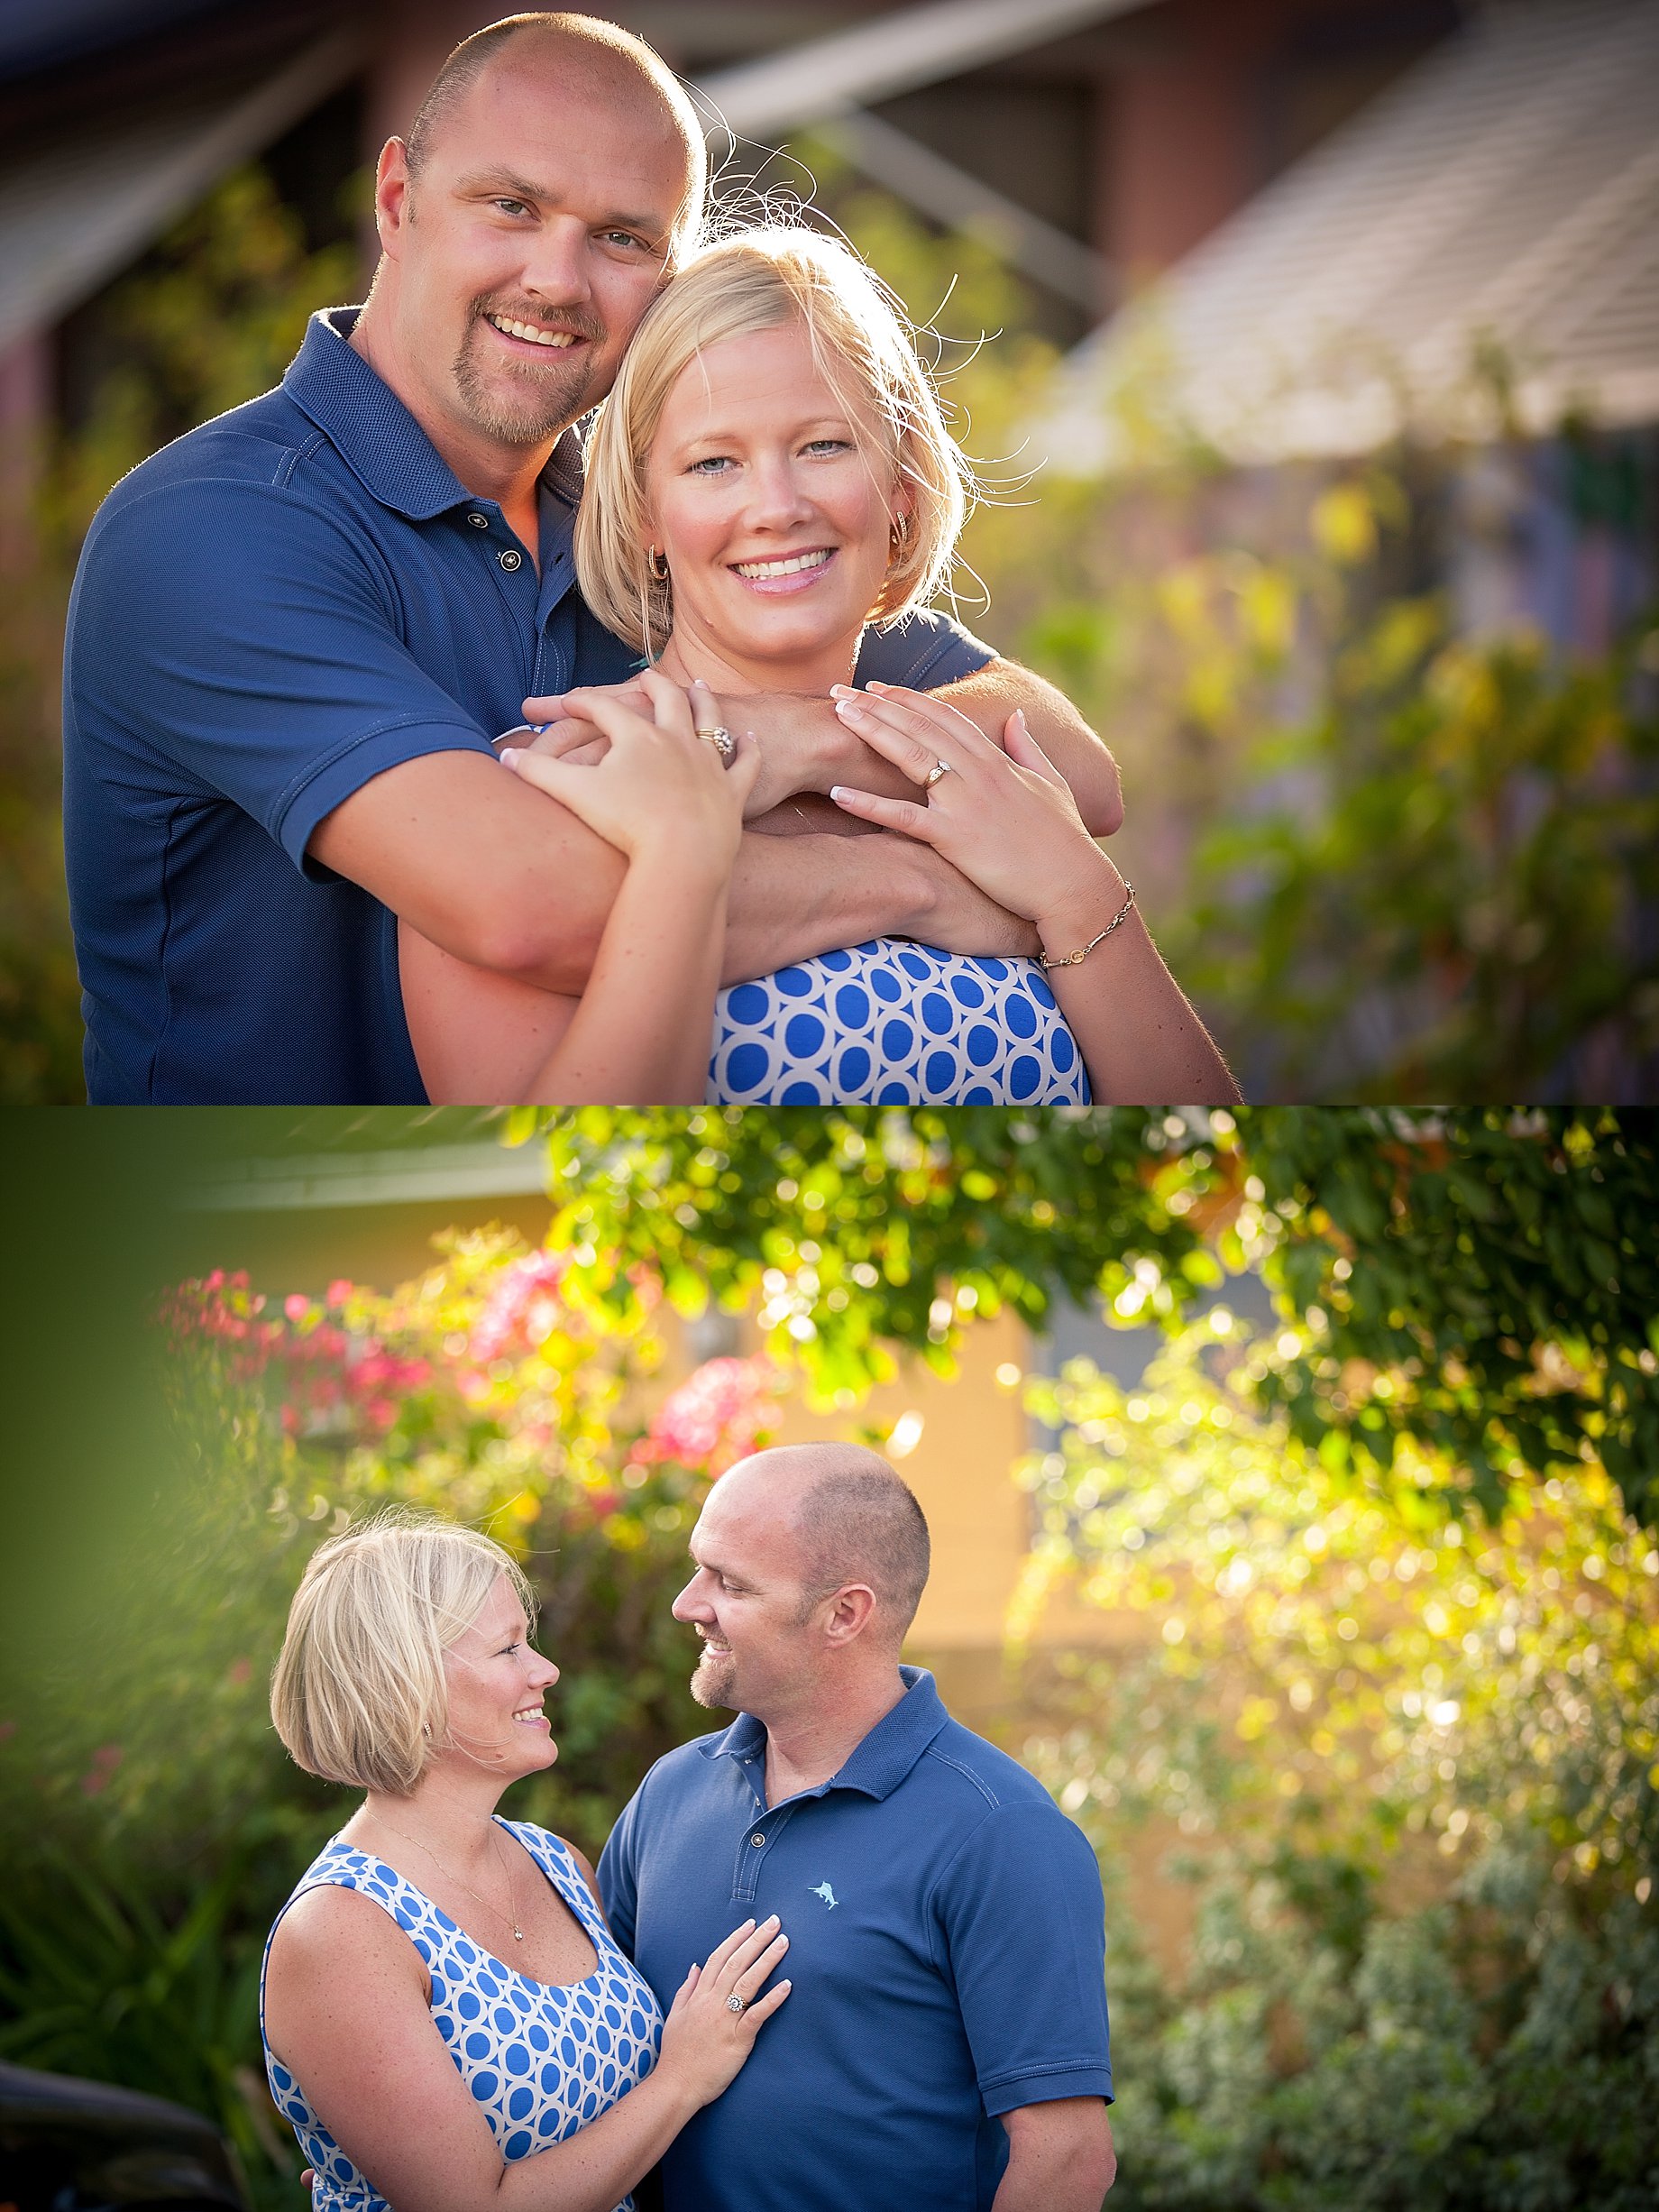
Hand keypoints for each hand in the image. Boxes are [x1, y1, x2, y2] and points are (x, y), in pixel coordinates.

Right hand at [501, 673, 758, 872]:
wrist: (682, 857)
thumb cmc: (626, 826)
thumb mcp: (574, 795)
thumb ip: (538, 774)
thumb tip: (503, 758)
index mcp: (638, 735)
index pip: (604, 707)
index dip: (580, 702)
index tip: (565, 701)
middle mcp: (678, 738)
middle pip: (665, 698)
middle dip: (652, 684)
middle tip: (646, 676)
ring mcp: (710, 762)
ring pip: (710, 720)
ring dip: (704, 701)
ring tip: (700, 688)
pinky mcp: (733, 791)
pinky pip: (744, 763)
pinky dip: (747, 750)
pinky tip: (750, 739)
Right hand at [654, 1913, 791, 2107]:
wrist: (675, 2086)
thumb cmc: (676, 2054)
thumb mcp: (675, 2016)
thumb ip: (686, 1990)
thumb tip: (694, 1967)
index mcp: (699, 1996)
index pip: (718, 1959)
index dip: (736, 1939)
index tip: (751, 1924)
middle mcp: (712, 2002)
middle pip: (736, 1963)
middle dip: (756, 1940)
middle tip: (774, 1922)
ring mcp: (725, 2019)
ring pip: (748, 1982)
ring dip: (767, 1960)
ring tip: (783, 1942)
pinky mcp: (738, 2039)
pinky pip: (757, 2015)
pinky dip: (772, 1999)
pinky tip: (787, 1985)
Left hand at [828, 683, 1117, 933]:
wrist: (1073, 885)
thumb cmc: (1064, 840)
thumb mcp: (1051, 784)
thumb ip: (1028, 748)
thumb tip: (1015, 717)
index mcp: (996, 760)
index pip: (944, 717)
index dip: (907, 698)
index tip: (876, 687)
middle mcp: (978, 773)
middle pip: (919, 727)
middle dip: (876, 705)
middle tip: (837, 691)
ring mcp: (966, 803)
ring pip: (910, 758)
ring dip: (871, 732)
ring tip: (836, 717)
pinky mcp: (955, 837)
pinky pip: (904, 817)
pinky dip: (868, 805)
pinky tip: (836, 794)